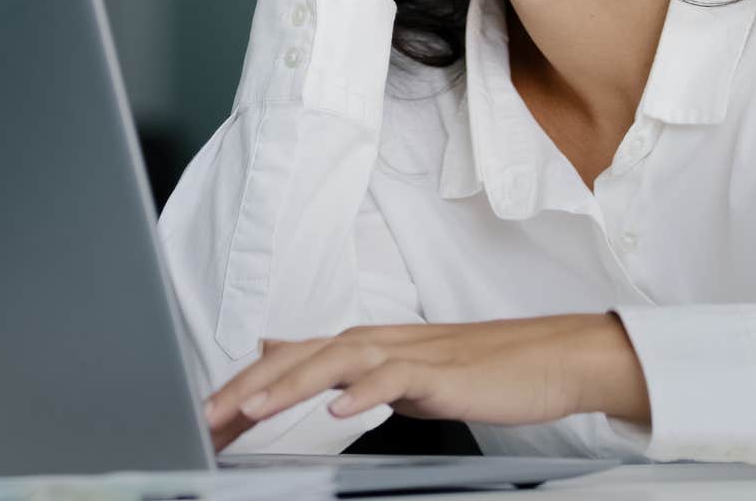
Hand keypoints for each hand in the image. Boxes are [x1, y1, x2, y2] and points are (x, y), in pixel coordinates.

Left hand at [201, 313, 649, 451]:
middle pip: (300, 357)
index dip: (246, 385)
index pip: (292, 359)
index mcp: (366, 344)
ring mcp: (409, 353)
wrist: (548, 359)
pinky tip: (338, 412)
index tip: (206, 415)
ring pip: (336, 361)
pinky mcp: (440, 373)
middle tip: (207, 414)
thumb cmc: (478, 370)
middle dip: (249, 386)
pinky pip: (395, 379)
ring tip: (252, 407)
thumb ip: (346, 366)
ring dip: (290, 383)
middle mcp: (379, 340)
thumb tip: (291, 356)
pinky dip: (363, 393)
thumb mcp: (401, 369)